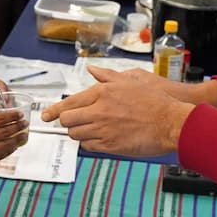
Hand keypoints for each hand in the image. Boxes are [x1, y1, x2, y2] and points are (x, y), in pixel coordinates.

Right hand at [0, 105, 27, 170]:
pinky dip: (8, 150)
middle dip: (18, 126)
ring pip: (6, 145)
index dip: (12, 116)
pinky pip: (0, 155)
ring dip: (16, 139)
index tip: (20, 114)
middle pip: (6, 131)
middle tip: (25, 123)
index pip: (0, 119)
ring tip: (23, 135)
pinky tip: (13, 146)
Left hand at [40, 66, 202, 155]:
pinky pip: (90, 147)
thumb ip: (107, 76)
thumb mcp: (131, 80)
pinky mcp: (111, 146)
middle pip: (68, 120)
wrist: (171, 122)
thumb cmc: (154, 100)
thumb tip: (92, 69)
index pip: (69, 103)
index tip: (45, 115)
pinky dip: (90, 143)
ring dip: (78, 132)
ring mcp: (104, 130)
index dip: (54, 110)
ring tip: (88, 129)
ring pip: (77, 134)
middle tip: (71, 122)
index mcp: (102, 93)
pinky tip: (98, 138)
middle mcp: (99, 111)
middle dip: (67, 122)